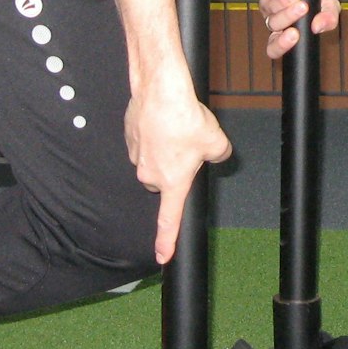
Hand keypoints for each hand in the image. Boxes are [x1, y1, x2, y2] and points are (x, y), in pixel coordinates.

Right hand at [124, 75, 234, 263]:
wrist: (160, 91)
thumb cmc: (185, 118)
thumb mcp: (216, 141)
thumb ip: (219, 155)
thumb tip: (216, 154)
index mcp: (172, 182)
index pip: (168, 220)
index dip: (166, 241)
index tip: (163, 257)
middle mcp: (149, 174)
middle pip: (163, 181)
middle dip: (174, 168)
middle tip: (189, 147)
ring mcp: (136, 155)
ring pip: (153, 159)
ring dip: (164, 149)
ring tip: (177, 128)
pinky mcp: (128, 136)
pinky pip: (144, 141)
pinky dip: (153, 134)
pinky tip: (163, 119)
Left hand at [257, 0, 340, 59]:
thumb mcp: (330, 3)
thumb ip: (330, 18)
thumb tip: (318, 28)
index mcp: (292, 31)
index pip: (283, 49)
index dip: (286, 50)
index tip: (300, 41)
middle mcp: (279, 25)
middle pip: (272, 44)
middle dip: (282, 42)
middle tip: (295, 34)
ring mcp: (271, 12)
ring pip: (274, 22)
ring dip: (289, 15)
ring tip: (303, 5)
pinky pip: (271, 4)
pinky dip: (283, 1)